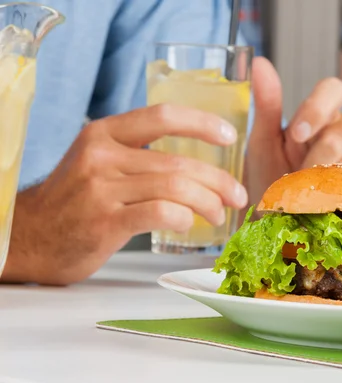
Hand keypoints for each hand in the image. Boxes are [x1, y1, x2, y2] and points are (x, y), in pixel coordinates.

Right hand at [1, 105, 247, 284]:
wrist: (32, 236)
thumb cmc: (77, 200)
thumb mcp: (99, 161)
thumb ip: (139, 154)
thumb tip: (197, 161)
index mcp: (105, 133)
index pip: (163, 116)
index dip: (203, 123)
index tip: (229, 137)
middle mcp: (102, 155)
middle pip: (179, 162)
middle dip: (219, 180)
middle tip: (238, 196)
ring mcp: (101, 189)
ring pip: (175, 188)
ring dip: (208, 203)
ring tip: (219, 215)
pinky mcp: (104, 222)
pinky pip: (160, 213)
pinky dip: (184, 218)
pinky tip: (190, 224)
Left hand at [244, 57, 341, 206]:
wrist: (283, 223)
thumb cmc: (273, 180)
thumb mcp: (263, 144)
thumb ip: (266, 106)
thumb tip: (259, 63)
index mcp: (320, 115)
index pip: (332, 90)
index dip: (317, 108)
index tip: (297, 134)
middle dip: (322, 153)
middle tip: (301, 177)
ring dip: (339, 175)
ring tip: (316, 196)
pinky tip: (340, 204)